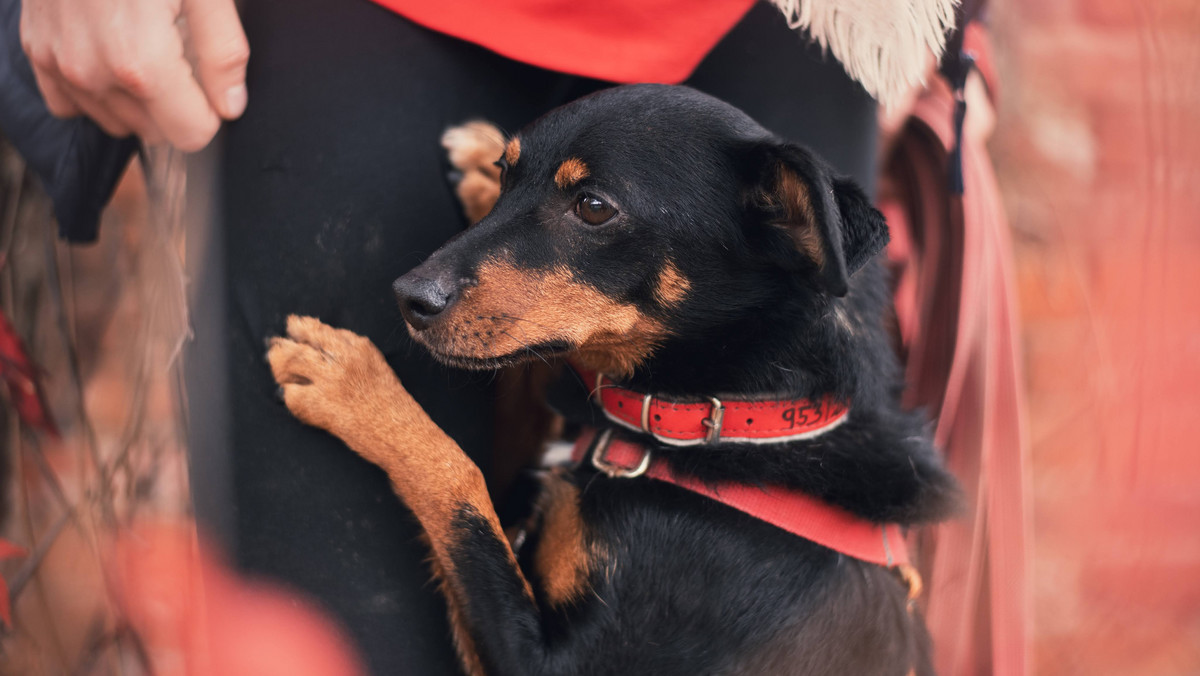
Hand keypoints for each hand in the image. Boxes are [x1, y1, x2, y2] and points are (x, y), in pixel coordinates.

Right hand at [19, 0, 248, 150]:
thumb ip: (222, 52)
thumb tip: (231, 104)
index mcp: (141, 64)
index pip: (191, 135)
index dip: (210, 111)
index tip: (210, 81)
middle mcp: (93, 72)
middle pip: (155, 131)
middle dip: (176, 104)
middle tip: (177, 51)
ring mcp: (58, 63)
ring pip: (115, 121)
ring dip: (136, 99)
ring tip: (144, 44)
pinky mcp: (37, 49)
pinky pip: (71, 102)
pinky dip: (95, 90)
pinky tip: (111, 54)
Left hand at [267, 316, 440, 466]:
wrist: (403, 435)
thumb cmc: (394, 407)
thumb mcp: (378, 369)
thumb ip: (352, 355)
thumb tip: (321, 350)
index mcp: (360, 346)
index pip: (320, 329)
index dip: (302, 330)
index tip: (293, 330)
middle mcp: (344, 357)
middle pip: (301, 340)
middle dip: (284, 345)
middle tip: (275, 350)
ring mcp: (331, 379)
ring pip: (289, 360)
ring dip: (280, 369)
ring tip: (282, 377)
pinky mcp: (320, 403)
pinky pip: (290, 393)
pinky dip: (290, 398)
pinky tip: (299, 402)